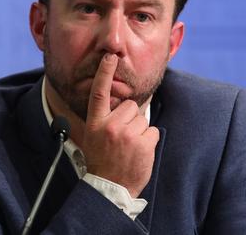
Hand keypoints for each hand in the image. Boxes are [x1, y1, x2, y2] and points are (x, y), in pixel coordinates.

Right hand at [81, 53, 159, 197]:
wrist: (109, 188)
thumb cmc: (102, 162)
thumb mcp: (93, 138)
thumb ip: (105, 120)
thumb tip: (123, 106)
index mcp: (95, 123)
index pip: (99, 92)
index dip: (104, 73)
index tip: (110, 56)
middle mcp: (110, 126)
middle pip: (130, 106)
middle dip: (130, 119)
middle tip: (122, 138)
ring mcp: (126, 135)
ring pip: (142, 119)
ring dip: (139, 132)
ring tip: (128, 148)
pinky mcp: (142, 143)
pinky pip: (152, 131)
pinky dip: (148, 141)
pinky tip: (138, 153)